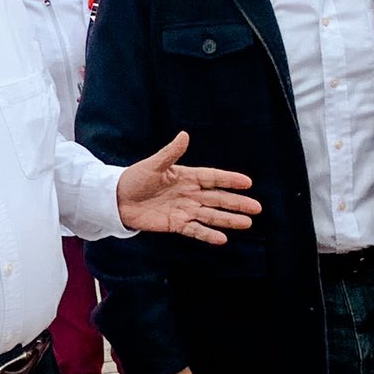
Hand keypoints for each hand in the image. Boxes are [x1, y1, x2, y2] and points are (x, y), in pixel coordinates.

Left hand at [116, 131, 259, 243]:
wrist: (116, 200)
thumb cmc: (134, 179)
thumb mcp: (153, 165)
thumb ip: (171, 153)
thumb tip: (184, 135)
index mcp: (186, 176)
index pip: (213, 178)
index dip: (229, 180)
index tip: (247, 183)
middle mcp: (189, 194)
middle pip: (218, 198)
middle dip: (237, 203)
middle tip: (257, 208)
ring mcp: (184, 209)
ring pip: (211, 215)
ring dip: (228, 220)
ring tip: (247, 223)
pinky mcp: (175, 224)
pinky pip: (195, 230)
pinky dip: (207, 234)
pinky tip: (222, 238)